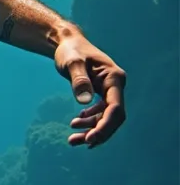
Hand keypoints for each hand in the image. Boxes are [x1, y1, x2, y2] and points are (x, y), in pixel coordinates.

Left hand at [53, 32, 125, 147]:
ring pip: (106, 117)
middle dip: (97, 133)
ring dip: (91, 130)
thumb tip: (84, 101)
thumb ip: (78, 79)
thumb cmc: (70, 50)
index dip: (104, 126)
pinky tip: (77, 122)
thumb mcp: (71, 62)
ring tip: (71, 139)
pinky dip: (90, 121)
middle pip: (113, 117)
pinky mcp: (102, 93)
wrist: (67, 43)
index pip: (115, 108)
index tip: (90, 139)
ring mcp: (110, 90)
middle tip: (75, 142)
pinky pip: (101, 113)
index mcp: (114, 77)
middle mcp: (116, 85)